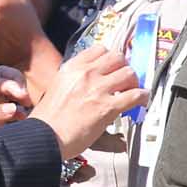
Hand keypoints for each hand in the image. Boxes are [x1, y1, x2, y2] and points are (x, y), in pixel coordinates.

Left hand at [0, 66, 31, 154]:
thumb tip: (15, 109)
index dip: (13, 86)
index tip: (24, 98)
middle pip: (4, 79)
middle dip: (17, 85)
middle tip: (27, 100)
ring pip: (7, 95)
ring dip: (18, 99)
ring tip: (27, 110)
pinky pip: (6, 112)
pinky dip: (16, 113)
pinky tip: (22, 120)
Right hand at [31, 45, 146, 158]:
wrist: (44, 136)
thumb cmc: (47, 119)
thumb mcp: (57, 88)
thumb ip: (74, 80)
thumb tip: (88, 83)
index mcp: (72, 68)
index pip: (99, 50)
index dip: (110, 58)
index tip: (113, 67)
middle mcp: (86, 74)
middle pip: (118, 57)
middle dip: (124, 67)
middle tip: (125, 79)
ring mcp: (98, 89)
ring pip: (129, 73)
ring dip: (134, 82)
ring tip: (133, 91)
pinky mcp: (107, 107)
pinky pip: (135, 95)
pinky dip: (142, 96)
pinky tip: (142, 100)